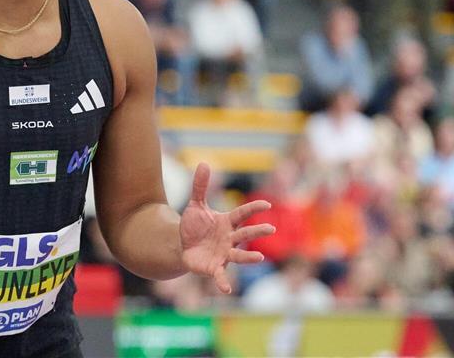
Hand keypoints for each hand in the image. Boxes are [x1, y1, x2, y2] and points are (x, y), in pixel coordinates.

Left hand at [180, 163, 274, 293]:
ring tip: (260, 258)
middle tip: (271, 228)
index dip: (252, 209)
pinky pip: (221, 276)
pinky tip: (226, 290)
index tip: (266, 203)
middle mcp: (229, 239)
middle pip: (245, 234)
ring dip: (249, 258)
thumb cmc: (195, 226)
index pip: (241, 214)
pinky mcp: (214, 268)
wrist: (183, 246)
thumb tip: (203, 163)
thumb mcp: (195, 204)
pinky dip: (224, 283)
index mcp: (227, 222)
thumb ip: (200, 186)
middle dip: (257, 232)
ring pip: (238, 256)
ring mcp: (223, 254)